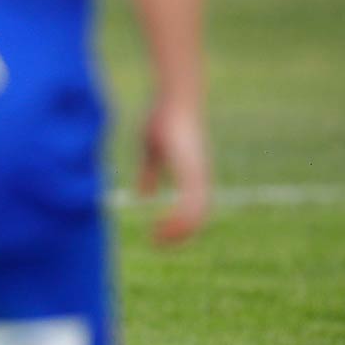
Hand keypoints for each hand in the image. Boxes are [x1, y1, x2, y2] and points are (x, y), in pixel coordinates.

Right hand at [137, 96, 211, 244]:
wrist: (176, 99)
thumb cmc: (162, 117)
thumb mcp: (150, 150)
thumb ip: (149, 172)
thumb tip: (144, 194)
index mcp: (191, 174)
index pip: (192, 208)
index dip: (178, 225)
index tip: (157, 236)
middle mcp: (199, 178)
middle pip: (198, 217)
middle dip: (180, 234)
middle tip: (158, 245)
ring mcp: (198, 175)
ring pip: (197, 214)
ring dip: (179, 231)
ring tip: (159, 240)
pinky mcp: (193, 171)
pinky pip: (191, 203)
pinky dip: (179, 219)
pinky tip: (162, 223)